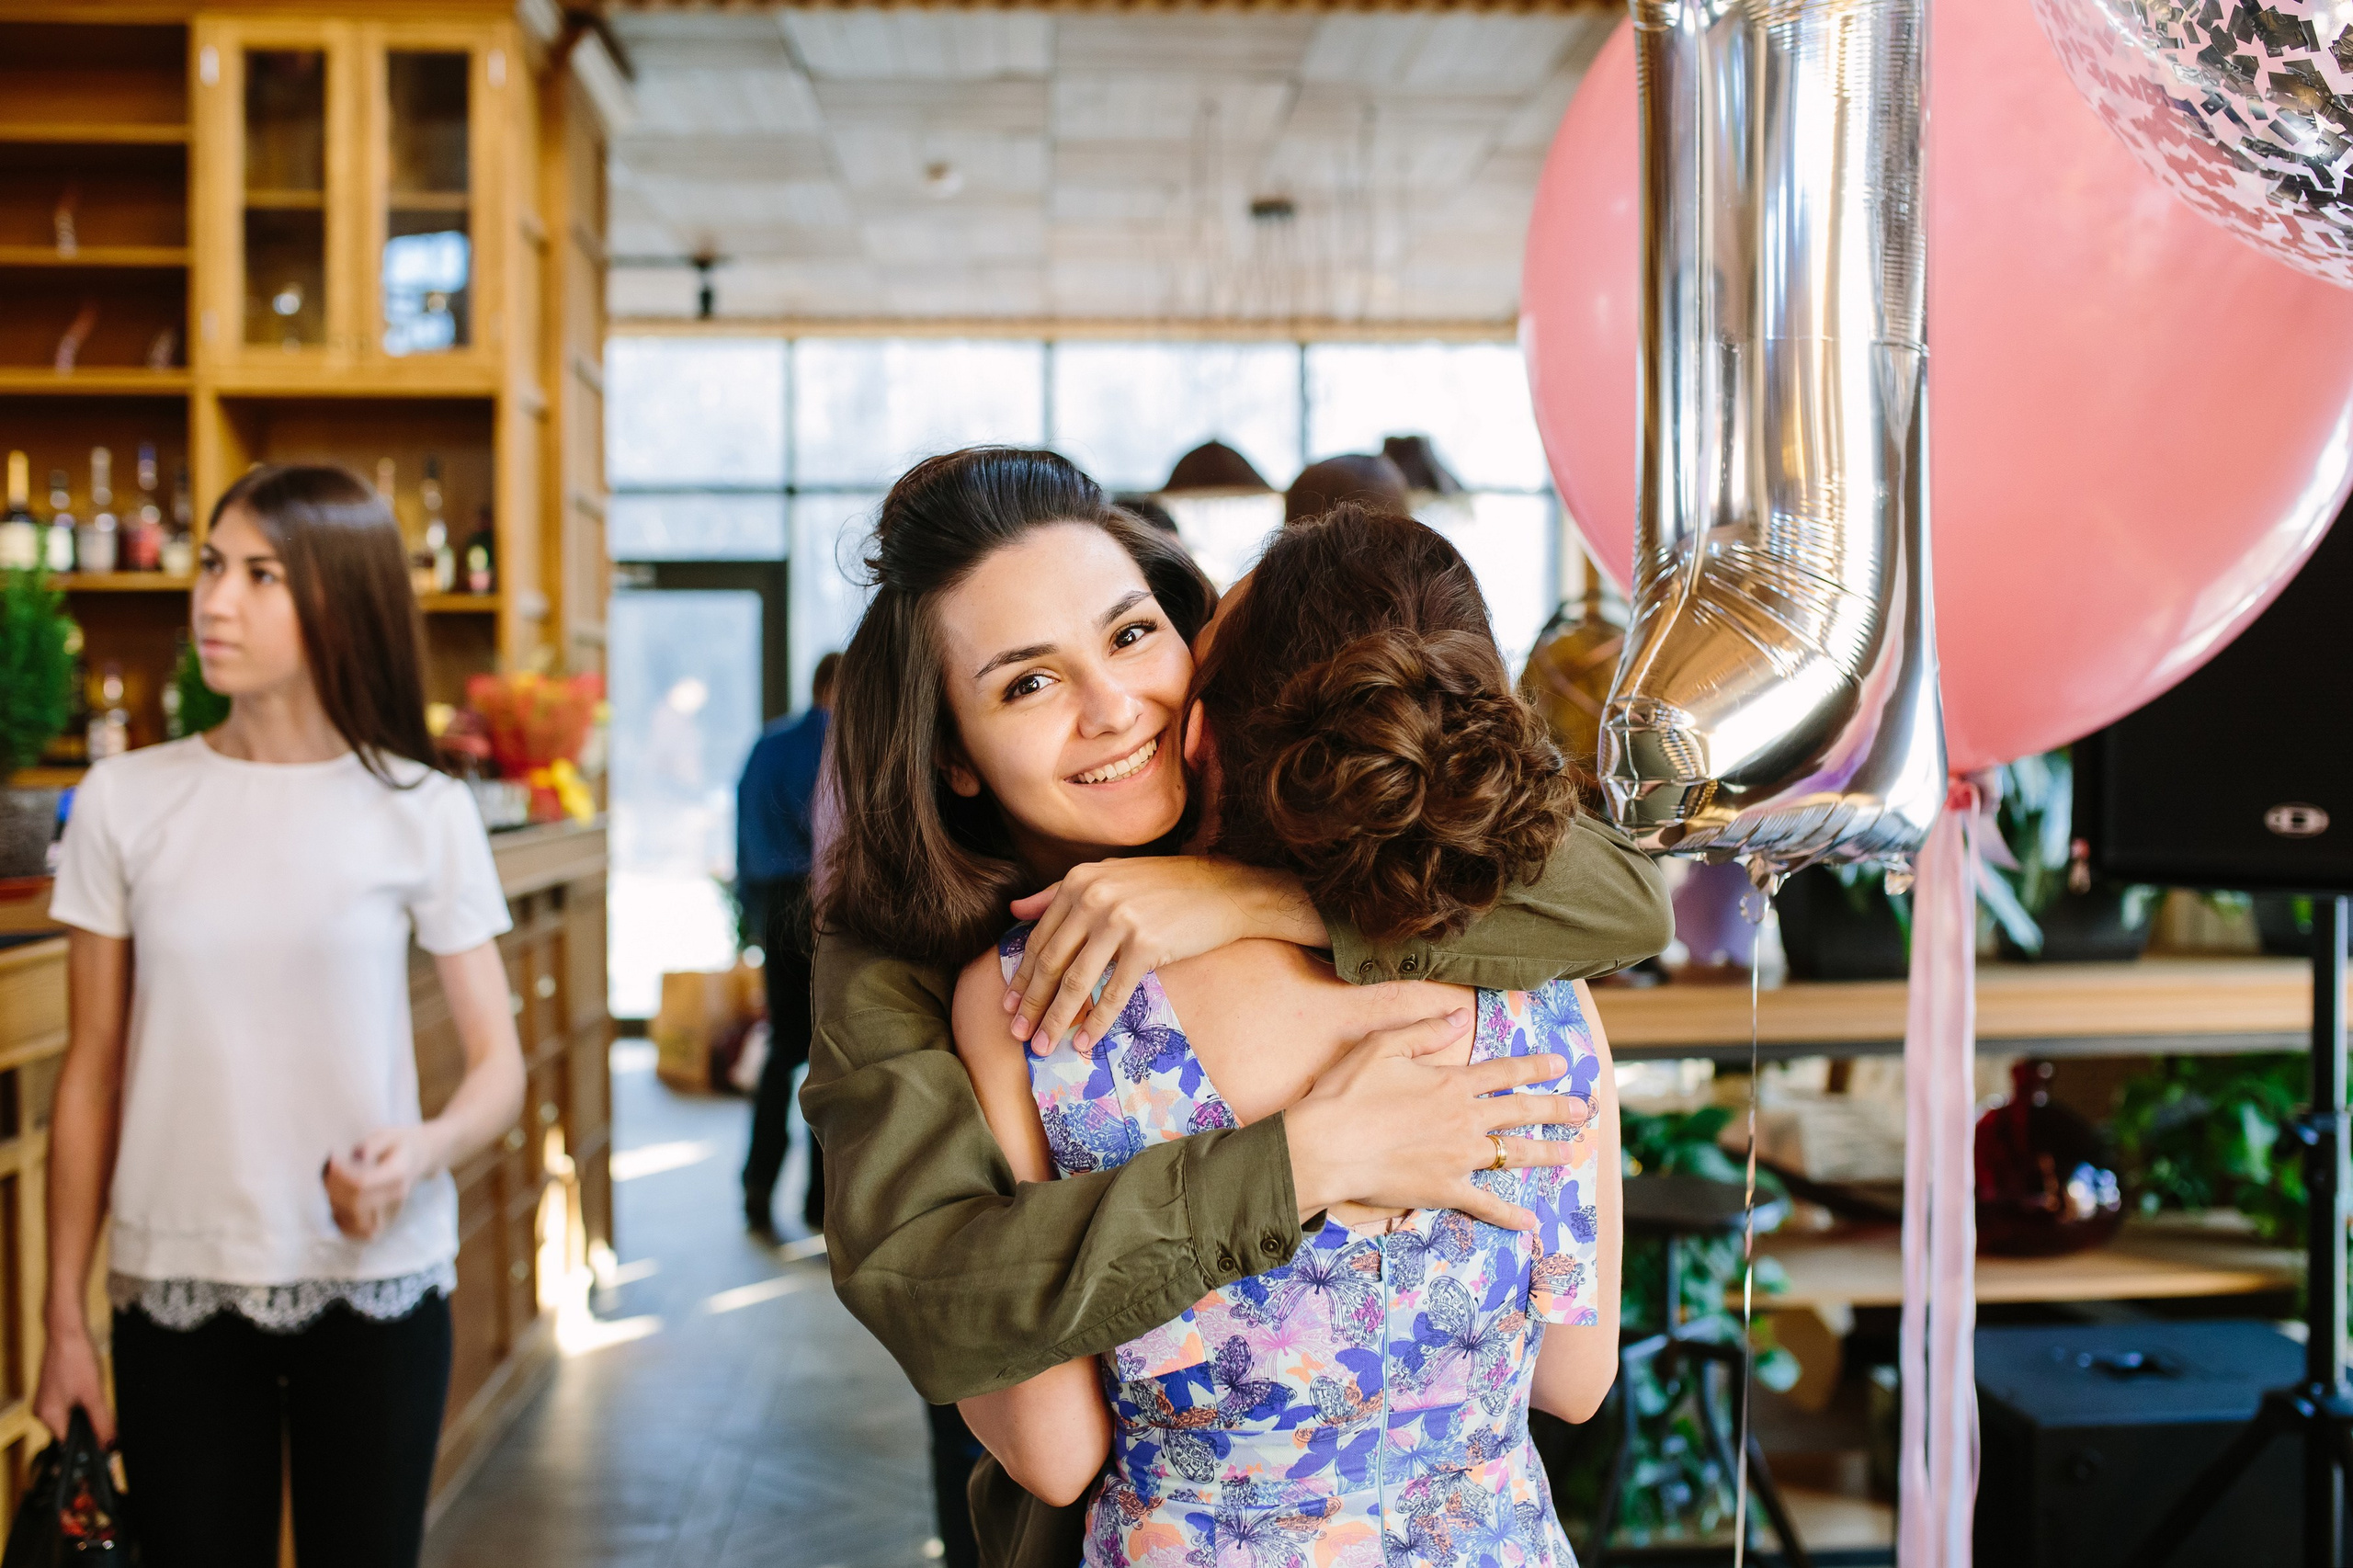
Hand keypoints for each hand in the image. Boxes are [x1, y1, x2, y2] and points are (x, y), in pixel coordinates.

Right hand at [34, 1322, 112, 1446]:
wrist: (66, 1332)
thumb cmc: (77, 1359)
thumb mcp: (95, 1395)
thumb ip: (102, 1423)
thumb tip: (110, 1446)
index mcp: (49, 1417)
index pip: (69, 1444)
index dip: (88, 1447)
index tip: (106, 1446)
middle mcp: (42, 1412)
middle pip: (70, 1432)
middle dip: (90, 1427)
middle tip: (105, 1413)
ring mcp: (45, 1402)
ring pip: (71, 1419)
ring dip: (87, 1414)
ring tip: (95, 1393)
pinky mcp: (51, 1392)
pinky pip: (69, 1407)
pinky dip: (82, 1404)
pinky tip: (90, 1389)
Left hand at [325, 1124, 443, 1241]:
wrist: (419, 1158)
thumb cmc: (398, 1144)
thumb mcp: (387, 1135)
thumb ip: (371, 1144)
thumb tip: (356, 1156)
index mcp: (398, 1174)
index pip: (362, 1184)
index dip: (340, 1175)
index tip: (332, 1159)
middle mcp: (395, 1197)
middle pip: (355, 1204)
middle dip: (334, 1189)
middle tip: (327, 1172)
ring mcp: (391, 1213)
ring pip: (355, 1223)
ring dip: (337, 1206)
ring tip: (333, 1187)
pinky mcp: (384, 1223)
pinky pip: (358, 1232)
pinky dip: (343, 1223)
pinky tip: (338, 1205)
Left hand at [1004, 857, 1323, 1049]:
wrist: (1225, 891)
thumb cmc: (1166, 886)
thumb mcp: (1108, 877)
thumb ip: (1057, 893)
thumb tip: (1014, 911)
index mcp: (1079, 881)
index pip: (1040, 937)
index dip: (1023, 976)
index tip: (1009, 1005)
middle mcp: (1094, 897)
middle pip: (1052, 962)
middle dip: (1032, 1004)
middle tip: (1018, 1034)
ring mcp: (1120, 920)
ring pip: (1076, 981)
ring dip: (1056, 1019)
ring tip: (1043, 1045)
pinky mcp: (1146, 945)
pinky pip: (1113, 992)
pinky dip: (1097, 1021)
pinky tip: (1085, 1041)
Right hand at [1284, 1009, 1579, 1231]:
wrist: (1326, 1146)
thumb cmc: (1346, 1094)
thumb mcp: (1382, 1046)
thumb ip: (1425, 1030)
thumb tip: (1460, 1015)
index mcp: (1451, 1082)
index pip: (1504, 1071)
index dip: (1535, 1066)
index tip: (1561, 1063)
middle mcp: (1464, 1119)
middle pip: (1520, 1111)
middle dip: (1555, 1108)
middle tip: (1583, 1110)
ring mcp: (1459, 1157)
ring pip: (1514, 1153)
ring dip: (1547, 1152)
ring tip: (1573, 1153)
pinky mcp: (1446, 1190)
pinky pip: (1487, 1204)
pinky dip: (1510, 1215)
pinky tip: (1531, 1223)